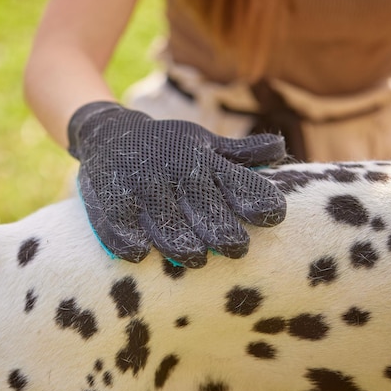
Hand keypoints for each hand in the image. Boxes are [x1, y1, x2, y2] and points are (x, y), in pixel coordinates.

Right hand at [68, 101, 286, 267]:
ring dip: (178, 239)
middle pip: (201, 203)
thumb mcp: (204, 144)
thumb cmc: (167, 147)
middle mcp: (173, 170)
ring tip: (194, 258)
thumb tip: (281, 148)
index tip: (273, 216)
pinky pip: (117, 221)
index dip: (254, 199)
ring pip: (162, 217)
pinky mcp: (108, 196)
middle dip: (220, 228)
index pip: (235, 181)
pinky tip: (138, 253)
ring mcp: (140, 184)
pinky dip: (126, 237)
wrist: (108, 132)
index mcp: (202, 160)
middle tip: (236, 248)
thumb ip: (241, 154)